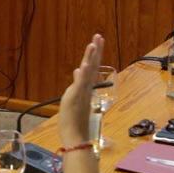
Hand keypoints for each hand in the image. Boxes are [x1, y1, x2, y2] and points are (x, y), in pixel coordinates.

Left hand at [57, 34, 104, 148]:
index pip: (92, 68)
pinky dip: (82, 75)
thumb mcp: (75, 99)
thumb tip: (77, 70)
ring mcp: (82, 93)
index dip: (95, 55)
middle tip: (99, 36)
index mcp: (86, 89)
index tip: (97, 42)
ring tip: (93, 44)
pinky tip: (83, 65)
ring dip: (90, 58)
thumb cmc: (76, 121)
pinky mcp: (76, 98)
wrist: (76, 136)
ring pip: (88, 72)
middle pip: (92, 66)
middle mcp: (86, 89)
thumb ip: (78, 84)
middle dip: (96, 51)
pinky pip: (80, 84)